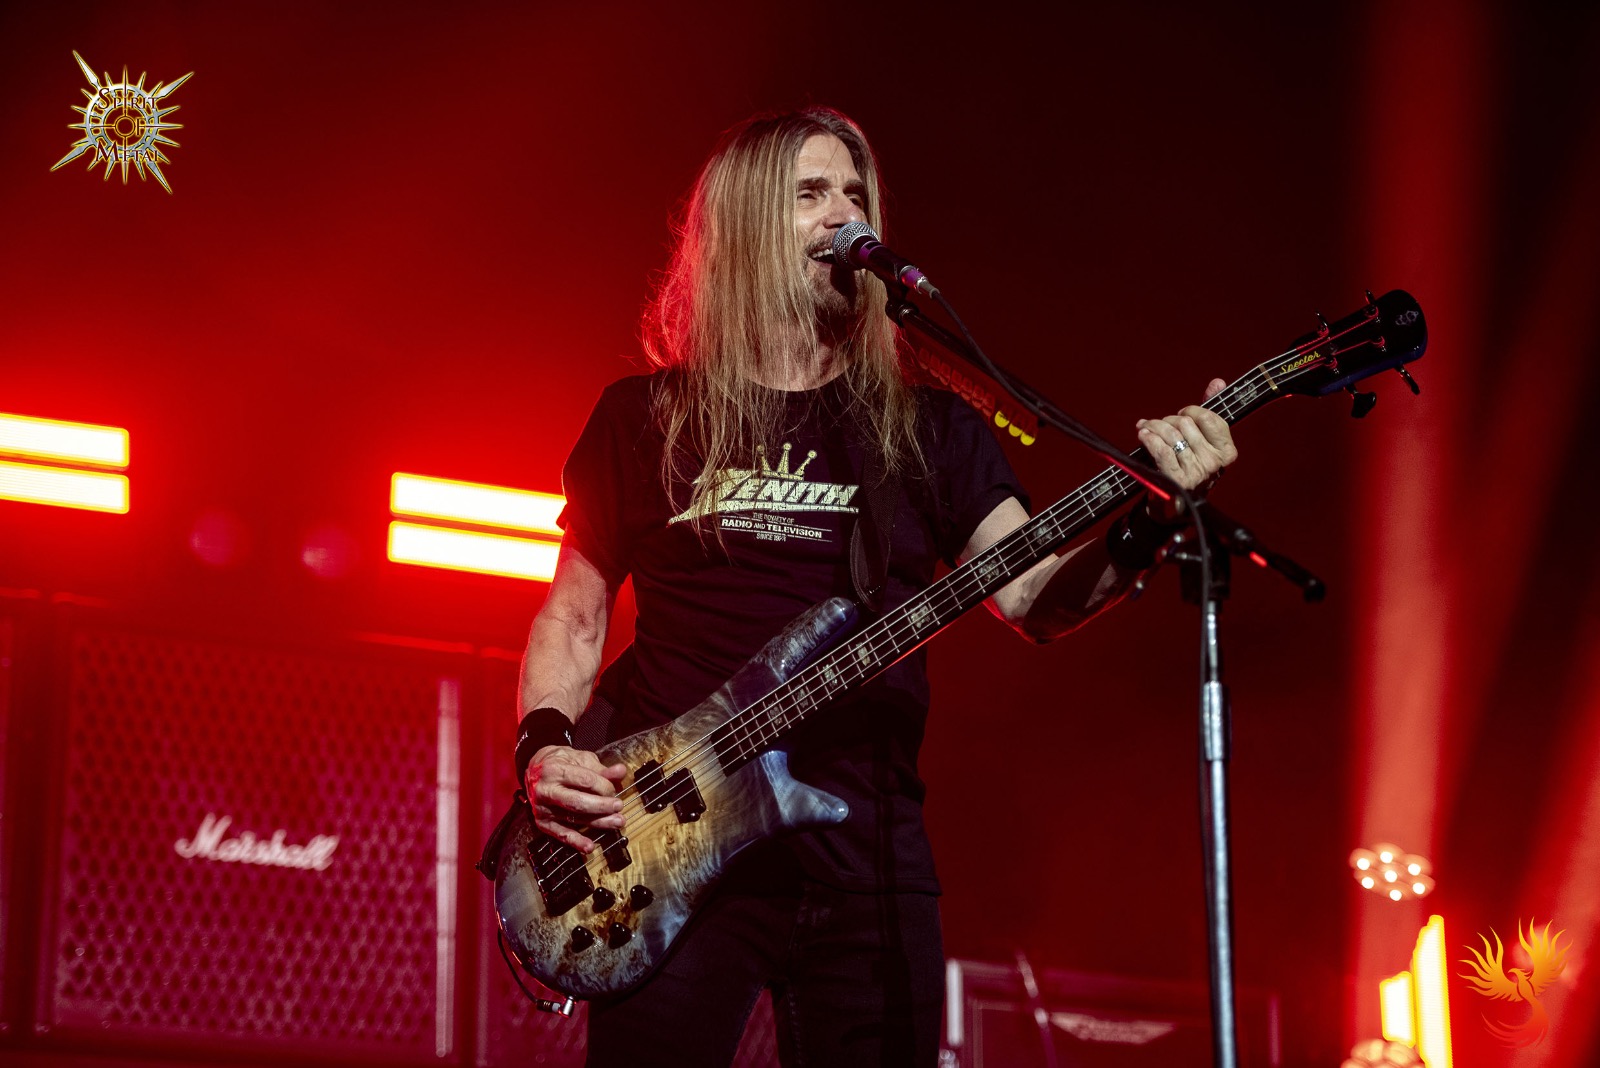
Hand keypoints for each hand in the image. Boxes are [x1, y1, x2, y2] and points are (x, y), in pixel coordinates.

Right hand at [525, 745, 626, 852]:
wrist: (534, 770)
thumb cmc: (560, 763)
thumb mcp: (579, 758)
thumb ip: (600, 768)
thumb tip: (620, 771)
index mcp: (555, 769)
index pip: (585, 780)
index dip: (604, 786)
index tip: (614, 790)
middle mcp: (546, 789)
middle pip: (578, 801)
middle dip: (602, 806)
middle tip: (618, 806)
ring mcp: (543, 808)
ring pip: (573, 818)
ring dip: (598, 823)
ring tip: (616, 823)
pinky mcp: (542, 822)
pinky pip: (560, 834)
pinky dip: (576, 841)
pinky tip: (589, 846)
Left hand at [1135, 378, 1237, 520]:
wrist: (1175, 505)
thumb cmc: (1189, 469)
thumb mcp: (1202, 442)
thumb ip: (1209, 412)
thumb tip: (1217, 382)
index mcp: (1227, 452)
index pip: (1210, 418)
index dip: (1192, 411)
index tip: (1182, 414)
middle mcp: (1215, 463)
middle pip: (1186, 424)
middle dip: (1168, 420)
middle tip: (1159, 425)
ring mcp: (1197, 473)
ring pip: (1171, 434)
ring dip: (1154, 427)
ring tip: (1146, 428)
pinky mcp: (1178, 480)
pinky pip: (1162, 450)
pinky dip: (1149, 439)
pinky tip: (1143, 435)